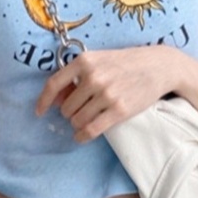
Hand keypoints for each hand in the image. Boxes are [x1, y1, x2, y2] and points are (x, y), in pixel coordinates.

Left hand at [35, 47, 181, 142]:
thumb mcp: (98, 60)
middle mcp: (93, 77)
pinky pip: (92, 130)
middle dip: (69, 113)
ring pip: (77, 120)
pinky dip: (83, 136)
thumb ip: (77, 76)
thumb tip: (55, 99)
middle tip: (78, 111)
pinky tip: (82, 136)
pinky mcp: (119, 110)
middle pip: (66, 107)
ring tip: (84, 121)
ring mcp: (106, 94)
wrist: (157, 66)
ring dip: (77, 124)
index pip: (54, 84)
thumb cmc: (124, 63)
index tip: (39, 111)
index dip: (44, 100)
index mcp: (84, 61)